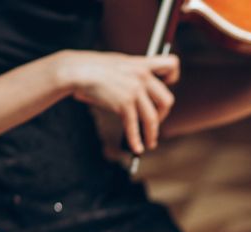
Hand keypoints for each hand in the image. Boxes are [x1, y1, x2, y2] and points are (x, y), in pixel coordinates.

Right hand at [55, 50, 179, 154]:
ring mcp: (135, 90)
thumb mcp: (118, 63)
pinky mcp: (124, 103)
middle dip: (162, 115)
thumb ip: (132, 73)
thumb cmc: (92, 67)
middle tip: (154, 123)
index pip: (172, 64)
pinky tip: (137, 148)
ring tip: (150, 143)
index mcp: (142, 64)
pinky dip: (136, 140)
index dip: (173, 77)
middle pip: (167, 100)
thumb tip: (138, 91)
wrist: (77, 70)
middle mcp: (143, 76)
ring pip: (153, 119)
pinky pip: (134, 126)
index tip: (168, 85)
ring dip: (152, 134)